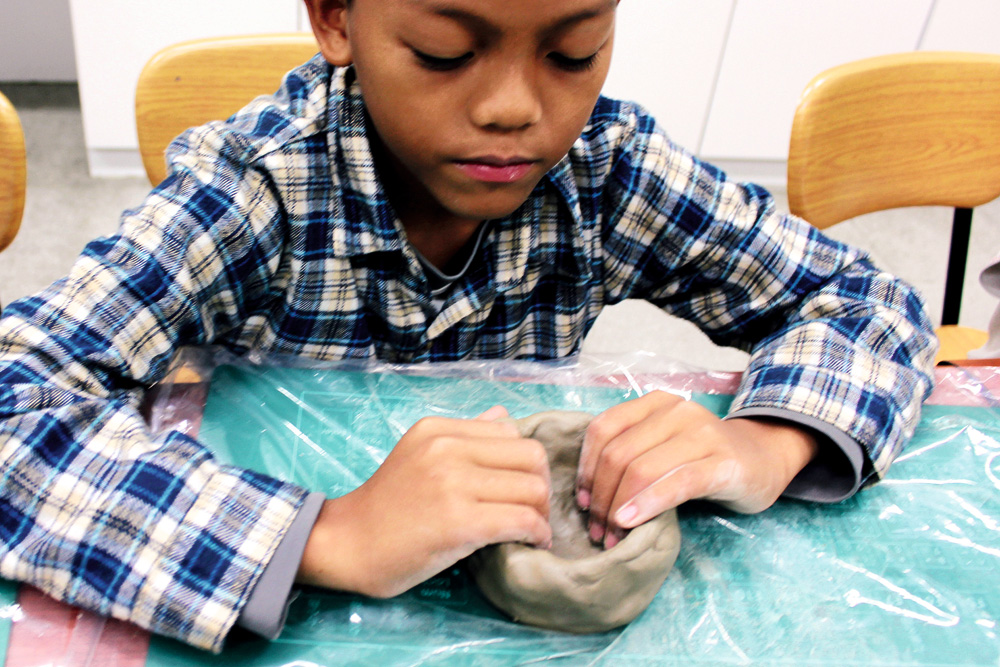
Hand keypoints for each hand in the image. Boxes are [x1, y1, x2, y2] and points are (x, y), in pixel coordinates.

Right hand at [296, 406, 551, 597]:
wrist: (347, 544)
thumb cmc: (385, 506)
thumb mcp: (419, 455)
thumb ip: (463, 435)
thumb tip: (503, 415)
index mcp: (439, 429)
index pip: (512, 432)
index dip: (525, 463)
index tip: (522, 488)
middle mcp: (447, 448)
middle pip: (531, 457)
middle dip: (542, 486)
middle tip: (535, 511)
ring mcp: (453, 483)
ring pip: (533, 489)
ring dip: (542, 514)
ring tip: (533, 530)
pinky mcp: (459, 521)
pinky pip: (522, 520)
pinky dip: (537, 533)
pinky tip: (532, 542)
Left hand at [576, 391, 817, 547]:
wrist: (764, 457)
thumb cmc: (704, 457)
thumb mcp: (663, 445)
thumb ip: (631, 453)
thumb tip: (586, 493)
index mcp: (655, 404)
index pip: (604, 429)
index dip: (586, 468)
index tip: (582, 501)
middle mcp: (676, 411)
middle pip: (619, 454)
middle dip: (601, 497)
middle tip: (597, 530)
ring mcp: (702, 434)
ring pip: (642, 469)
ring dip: (618, 508)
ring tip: (612, 536)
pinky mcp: (723, 463)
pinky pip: (676, 483)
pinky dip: (647, 504)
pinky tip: (630, 522)